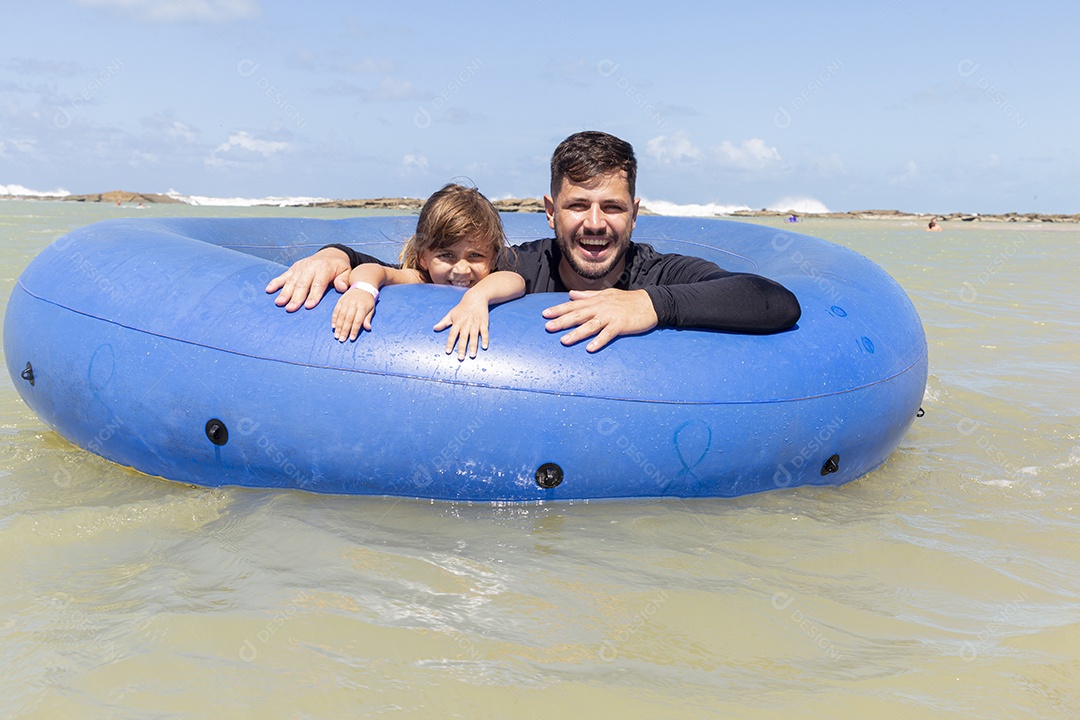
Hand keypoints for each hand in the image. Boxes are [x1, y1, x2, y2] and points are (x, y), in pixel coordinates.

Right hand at [265, 248, 350, 311]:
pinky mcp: (293, 268)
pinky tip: (269, 290)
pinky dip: (275, 282)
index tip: (308, 306)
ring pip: (291, 281)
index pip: (318, 284)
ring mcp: (300, 267)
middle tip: (291, 308)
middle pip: (302, 284)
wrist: (330, 254)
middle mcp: (310, 267)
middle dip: (296, 297)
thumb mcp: (346, 271)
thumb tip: (342, 288)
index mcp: (324, 268)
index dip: (313, 295)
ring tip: (279, 303)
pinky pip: (283, 276)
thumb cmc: (339, 267)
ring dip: (284, 293)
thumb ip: (344, 280)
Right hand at [331, 288, 376, 341]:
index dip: (354, 330)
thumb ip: (368, 318)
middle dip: (344, 331)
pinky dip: (334, 319)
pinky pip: (336, 311)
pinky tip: (333, 326)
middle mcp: (353, 304)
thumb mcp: (372, 309)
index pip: (357, 321)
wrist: (362, 286)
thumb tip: (368, 328)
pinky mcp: (340, 301)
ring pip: (341, 316)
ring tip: (336, 335)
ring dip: (338, 327)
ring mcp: (346, 302)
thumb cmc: (368, 301)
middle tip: (341, 340)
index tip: (351, 339)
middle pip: (348, 320)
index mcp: (362, 307)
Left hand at [433, 291, 489, 360]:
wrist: (476, 298)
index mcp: (457, 322)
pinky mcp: (484, 323)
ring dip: (473, 346)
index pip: (453, 334)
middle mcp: (466, 323)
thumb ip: (443, 322)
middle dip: (462, 348)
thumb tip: (434, 328)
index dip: (450, 343)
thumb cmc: (462, 307)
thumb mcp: (451, 314)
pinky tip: (484, 347)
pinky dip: (485, 339)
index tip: (448, 352)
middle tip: (460, 358)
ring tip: (472, 356)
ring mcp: (475, 323)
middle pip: (463, 337)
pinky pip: (484, 332)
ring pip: (474, 336)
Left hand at [542, 288, 657, 351]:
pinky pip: (608, 334)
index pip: (573, 305)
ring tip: (564, 341)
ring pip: (590, 325)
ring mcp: (611, 316)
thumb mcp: (606, 294)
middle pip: (578, 315)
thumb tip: (570, 294)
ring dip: (577, 333)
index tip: (545, 314)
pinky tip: (590, 349)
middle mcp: (601, 307)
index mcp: (596, 301)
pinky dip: (599, 341)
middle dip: (562, 321)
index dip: (559, 309)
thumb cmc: (628, 300)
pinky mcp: (621, 325)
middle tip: (547, 327)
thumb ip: (587, 296)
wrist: (650, 303)